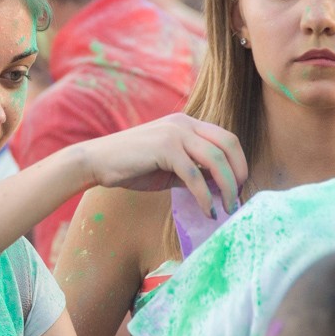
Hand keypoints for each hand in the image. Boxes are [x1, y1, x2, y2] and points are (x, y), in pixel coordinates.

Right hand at [78, 114, 246, 214]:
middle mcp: (184, 123)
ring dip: (227, 187)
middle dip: (239, 174)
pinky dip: (204, 197)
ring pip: (216, 159)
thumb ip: (194, 172)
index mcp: (186, 124)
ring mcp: (174, 133)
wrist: (95, 162)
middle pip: (229, 144)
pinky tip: (206, 211)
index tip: (238, 189)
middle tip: (237, 199)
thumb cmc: (130, 167)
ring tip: (226, 208)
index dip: (239, 164)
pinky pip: (194, 175)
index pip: (227, 139)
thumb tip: (220, 188)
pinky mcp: (164, 148)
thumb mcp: (169, 167)